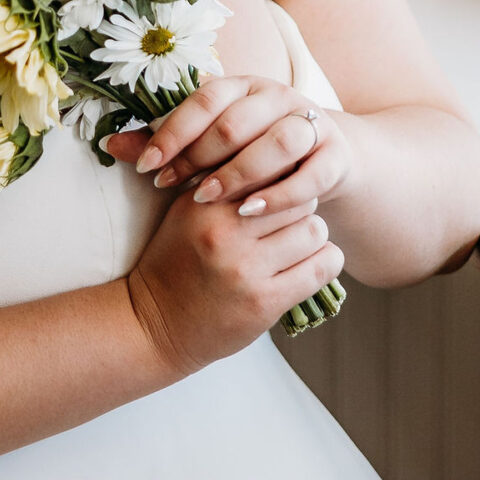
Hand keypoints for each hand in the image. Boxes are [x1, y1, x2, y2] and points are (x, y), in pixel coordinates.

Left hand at [104, 73, 354, 217]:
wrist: (325, 159)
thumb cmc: (253, 152)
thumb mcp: (211, 142)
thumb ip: (166, 142)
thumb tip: (110, 143)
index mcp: (242, 85)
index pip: (204, 98)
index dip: (173, 131)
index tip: (146, 164)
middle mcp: (276, 97)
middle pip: (236, 121)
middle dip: (198, 156)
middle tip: (168, 186)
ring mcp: (310, 123)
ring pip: (276, 142)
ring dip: (238, 172)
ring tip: (206, 197)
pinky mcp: (335, 155)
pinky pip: (310, 174)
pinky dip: (280, 195)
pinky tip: (251, 212)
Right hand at [127, 187, 342, 377]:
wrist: (153, 324)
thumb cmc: (175, 264)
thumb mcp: (186, 213)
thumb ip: (223, 184)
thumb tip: (273, 156)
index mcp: (204, 203)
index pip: (266, 168)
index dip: (282, 176)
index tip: (283, 186)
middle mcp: (224, 232)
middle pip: (297, 197)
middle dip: (301, 206)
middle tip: (292, 219)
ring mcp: (245, 269)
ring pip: (315, 230)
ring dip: (314, 237)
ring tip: (297, 245)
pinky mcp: (264, 302)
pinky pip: (321, 268)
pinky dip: (326, 263)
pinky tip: (311, 265)